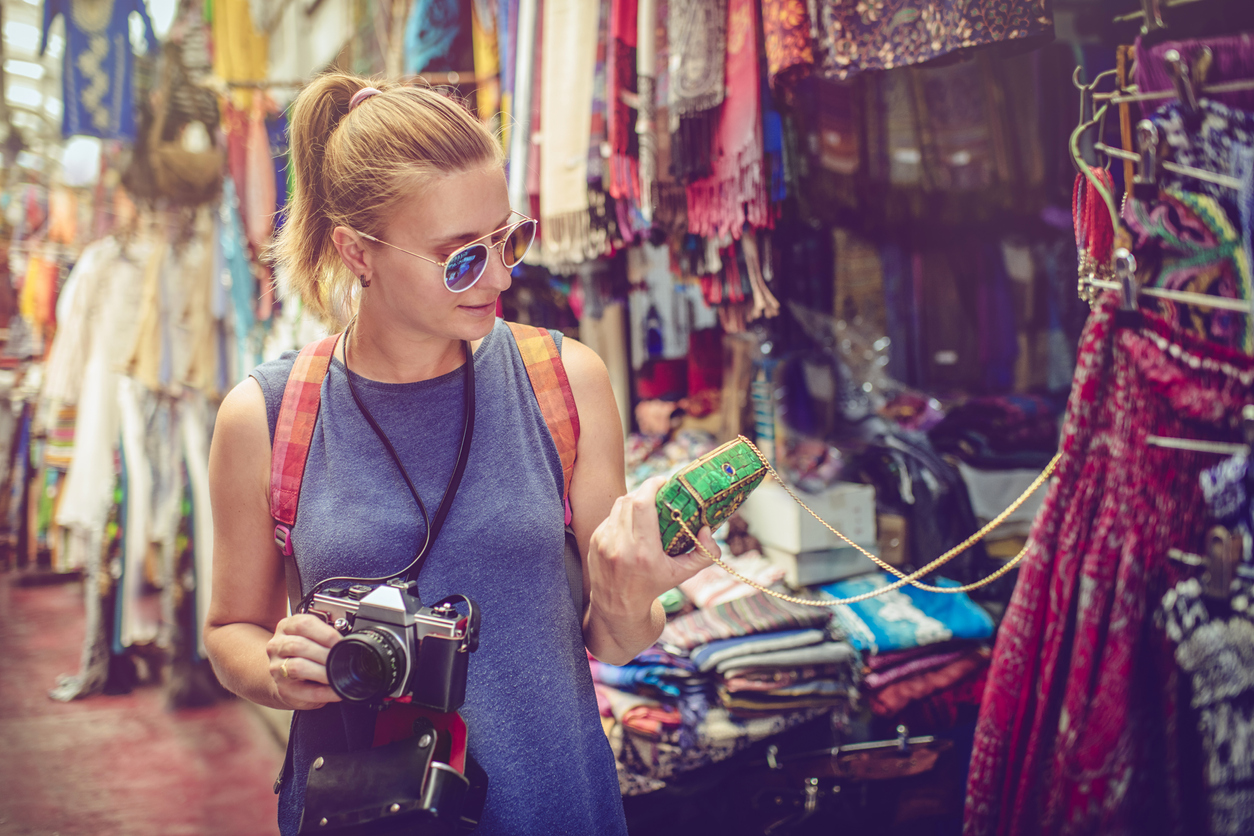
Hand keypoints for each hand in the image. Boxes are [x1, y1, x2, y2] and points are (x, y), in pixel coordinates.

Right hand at [266, 614, 343, 710]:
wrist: (285, 676)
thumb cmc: (303, 654)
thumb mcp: (310, 636)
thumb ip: (324, 634)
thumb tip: (348, 642)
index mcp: (287, 627)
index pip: (304, 624)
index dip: (326, 633)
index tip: (340, 642)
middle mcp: (277, 646)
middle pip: (299, 646)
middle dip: (325, 654)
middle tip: (341, 660)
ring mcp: (277, 668)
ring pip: (297, 667)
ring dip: (323, 672)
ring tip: (337, 674)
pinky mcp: (282, 689)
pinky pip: (305, 691)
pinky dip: (325, 692)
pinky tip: (336, 690)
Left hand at [587, 475, 720, 618]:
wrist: (618, 606)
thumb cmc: (655, 586)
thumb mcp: (684, 574)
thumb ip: (705, 553)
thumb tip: (708, 529)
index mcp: (642, 553)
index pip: (641, 505)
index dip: (651, 486)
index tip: (663, 482)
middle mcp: (620, 546)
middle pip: (630, 500)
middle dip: (646, 491)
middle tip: (660, 492)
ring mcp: (604, 542)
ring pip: (619, 505)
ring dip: (634, 500)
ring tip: (648, 505)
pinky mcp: (594, 540)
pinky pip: (611, 516)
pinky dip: (623, 514)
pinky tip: (633, 522)